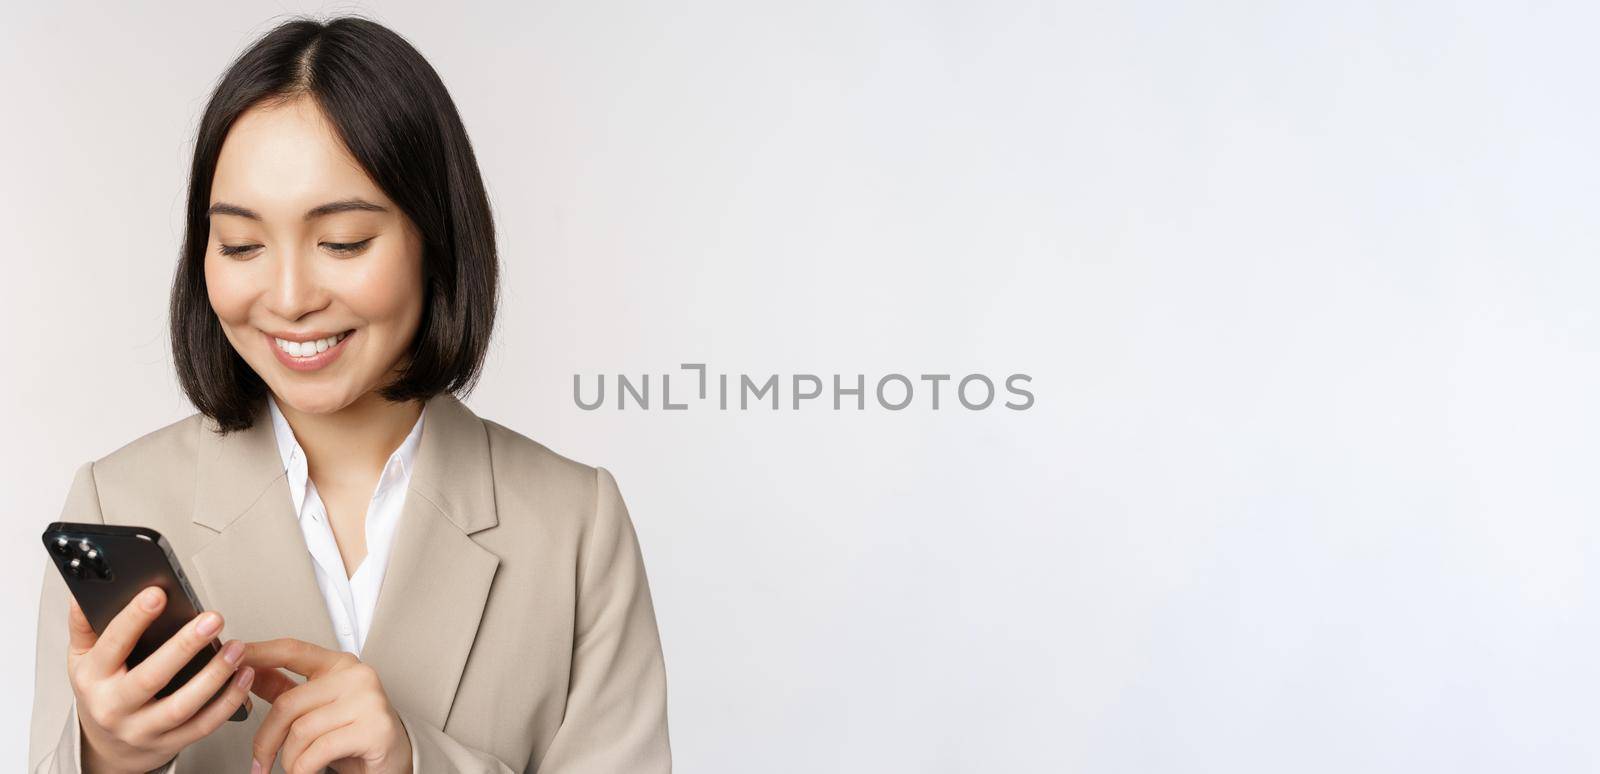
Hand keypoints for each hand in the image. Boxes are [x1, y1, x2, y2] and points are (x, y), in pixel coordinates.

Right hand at [67, 587, 254, 773]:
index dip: (134, 619)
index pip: (112, 645)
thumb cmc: (101, 692)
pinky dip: (227, 702)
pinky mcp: (167, 744)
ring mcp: (141, 729)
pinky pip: (202, 726)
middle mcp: (114, 706)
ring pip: (181, 706)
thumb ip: (83, 625)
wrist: (106, 747)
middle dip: (184, 646)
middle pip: (150, 677)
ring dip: (214, 676)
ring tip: (236, 648)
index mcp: (93, 678)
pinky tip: (243, 676)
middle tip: (213, 619)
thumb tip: (81, 594)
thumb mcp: (81, 659)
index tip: (158, 594)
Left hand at [243, 638, 412, 773]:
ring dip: (289, 760)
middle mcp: (356, 675)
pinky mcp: (374, 728)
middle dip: (267, 740)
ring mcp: (368, 700)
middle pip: (288, 702)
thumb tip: (249, 674)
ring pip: (300, 730)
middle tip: (261, 760)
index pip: (291, 650)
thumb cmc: (354, 736)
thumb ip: (286, 690)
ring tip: (296, 767)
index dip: (258, 652)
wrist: (391, 763)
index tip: (232, 654)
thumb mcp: (318, 709)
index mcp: (340, 664)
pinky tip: (307, 771)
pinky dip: (302, 768)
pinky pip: (317, 751)